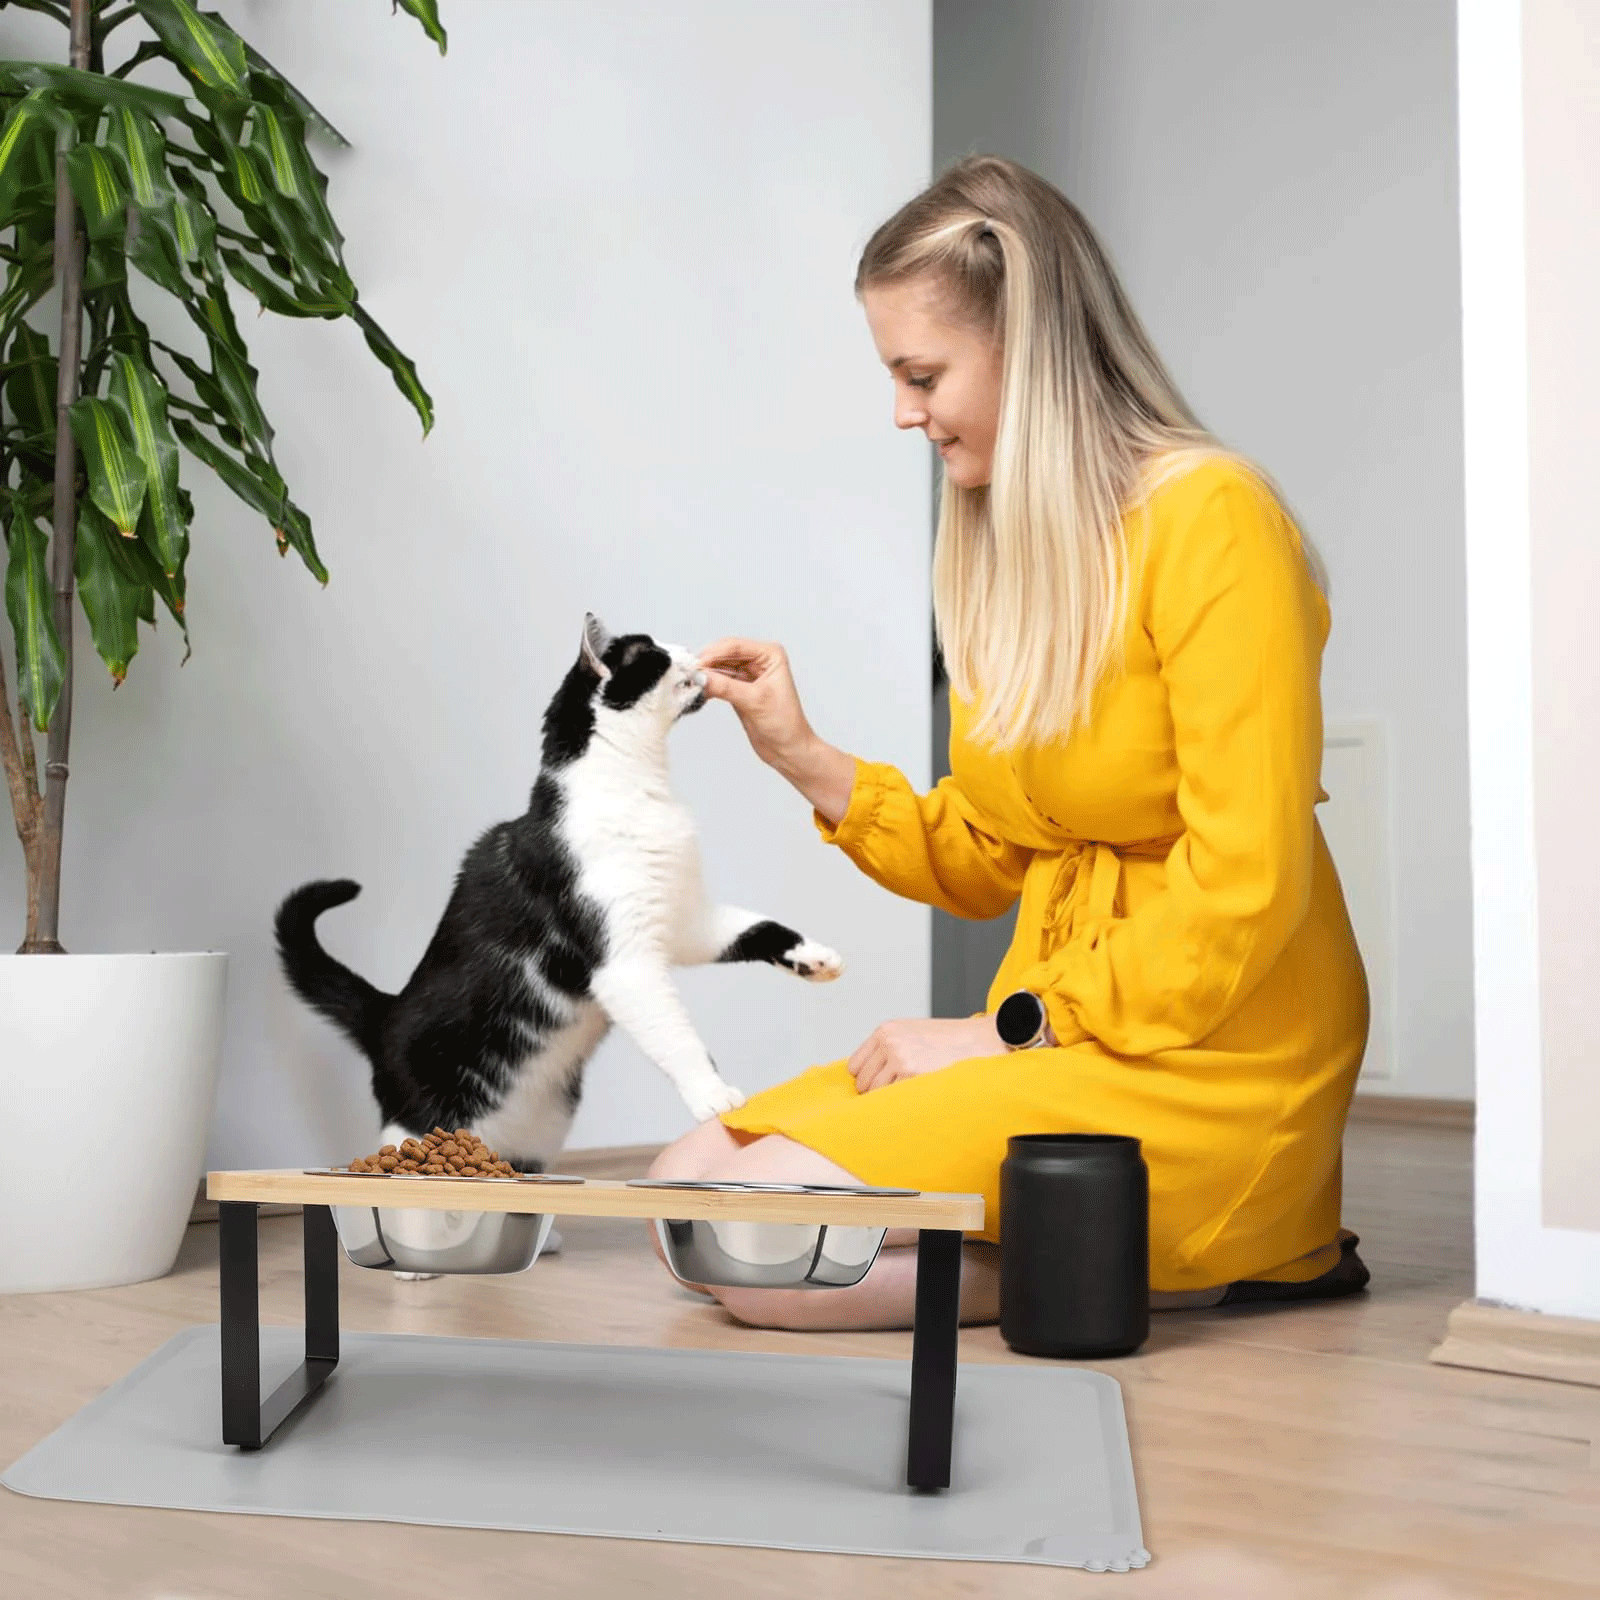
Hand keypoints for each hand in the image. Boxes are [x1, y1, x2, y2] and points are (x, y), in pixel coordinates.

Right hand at [696, 637, 817, 769]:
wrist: (788, 749)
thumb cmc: (785, 724)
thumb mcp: (755, 701)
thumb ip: (727, 687)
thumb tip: (702, 677)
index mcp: (770, 655)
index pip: (735, 646)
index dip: (713, 654)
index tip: (697, 666)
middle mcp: (759, 661)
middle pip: (724, 654)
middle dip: (706, 664)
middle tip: (689, 676)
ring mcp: (748, 675)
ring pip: (718, 667)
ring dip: (705, 675)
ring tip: (692, 685)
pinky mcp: (738, 689)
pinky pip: (718, 681)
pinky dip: (708, 686)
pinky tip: (699, 692)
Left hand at [847, 1014, 1001, 1094]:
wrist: (983, 1039)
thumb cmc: (951, 1041)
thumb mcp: (913, 1034)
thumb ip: (889, 1049)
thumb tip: (868, 1079)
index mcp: (886, 1031)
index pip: (855, 1066)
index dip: (868, 1078)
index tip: (880, 1085)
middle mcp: (889, 1042)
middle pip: (862, 1083)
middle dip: (878, 1092)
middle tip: (900, 1093)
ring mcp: (899, 1058)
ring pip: (876, 1094)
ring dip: (890, 1099)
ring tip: (912, 1093)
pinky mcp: (912, 1074)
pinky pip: (894, 1099)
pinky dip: (903, 1103)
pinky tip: (920, 1095)